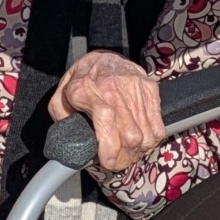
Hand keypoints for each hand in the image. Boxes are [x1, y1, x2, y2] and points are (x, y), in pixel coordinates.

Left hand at [49, 51, 164, 172]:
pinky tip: (140, 143)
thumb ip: (62, 120)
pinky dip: (151, 141)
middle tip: (116, 162)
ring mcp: (135, 87)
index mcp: (85, 88)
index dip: (109, 145)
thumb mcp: (61, 97)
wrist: (104, 57)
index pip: (105, 117)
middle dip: (124, 157)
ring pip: (146, 134)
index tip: (108, 161)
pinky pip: (158, 127)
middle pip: (130, 133)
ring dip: (138, 152)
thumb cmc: (81, 81)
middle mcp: (113, 86)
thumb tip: (71, 144)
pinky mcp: (150, 89)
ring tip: (127, 154)